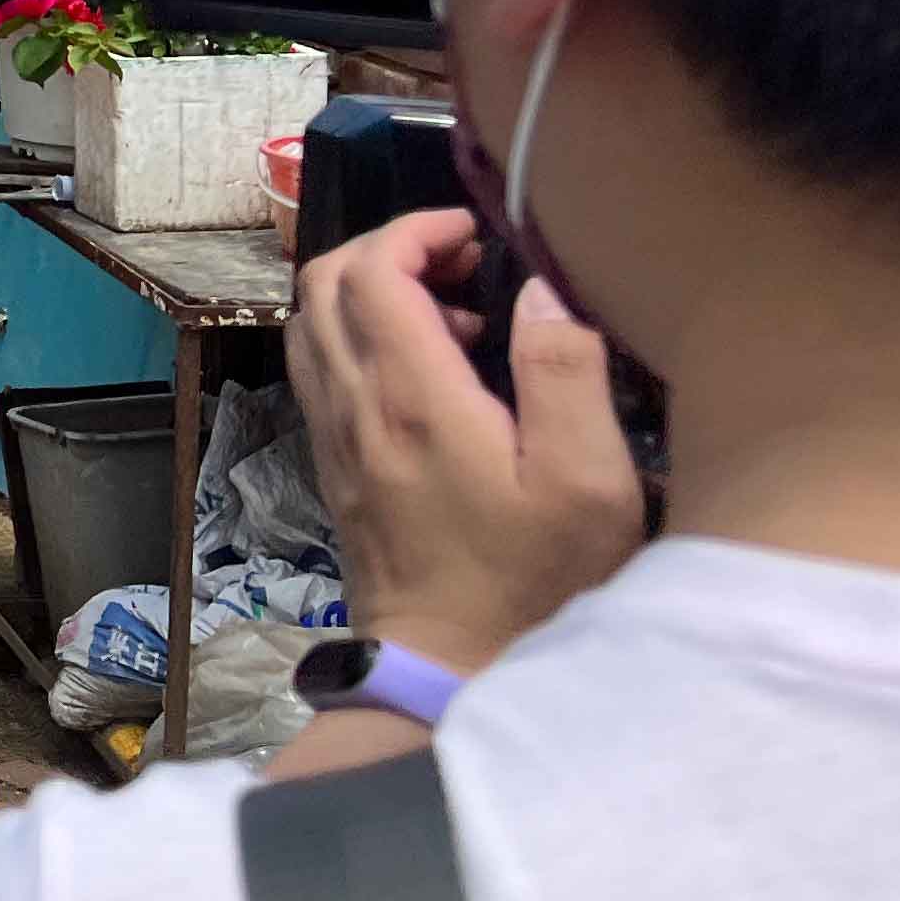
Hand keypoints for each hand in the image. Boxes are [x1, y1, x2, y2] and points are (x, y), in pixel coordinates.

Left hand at [290, 209, 643, 675]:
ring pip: (314, 323)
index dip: (416, 230)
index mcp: (410, 398)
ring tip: (460, 318)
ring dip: (370, 292)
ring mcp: (334, 435)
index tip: (476, 234)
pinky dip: (361, 339)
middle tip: (468, 266)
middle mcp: (353, 405)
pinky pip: (322, 368)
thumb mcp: (584, 483)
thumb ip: (565, 374)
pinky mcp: (334, 464)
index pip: (371, 271)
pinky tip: (433, 372)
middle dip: (388, 248)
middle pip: (325, 282)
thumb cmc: (533, 583)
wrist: (449, 670)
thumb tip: (541, 290)